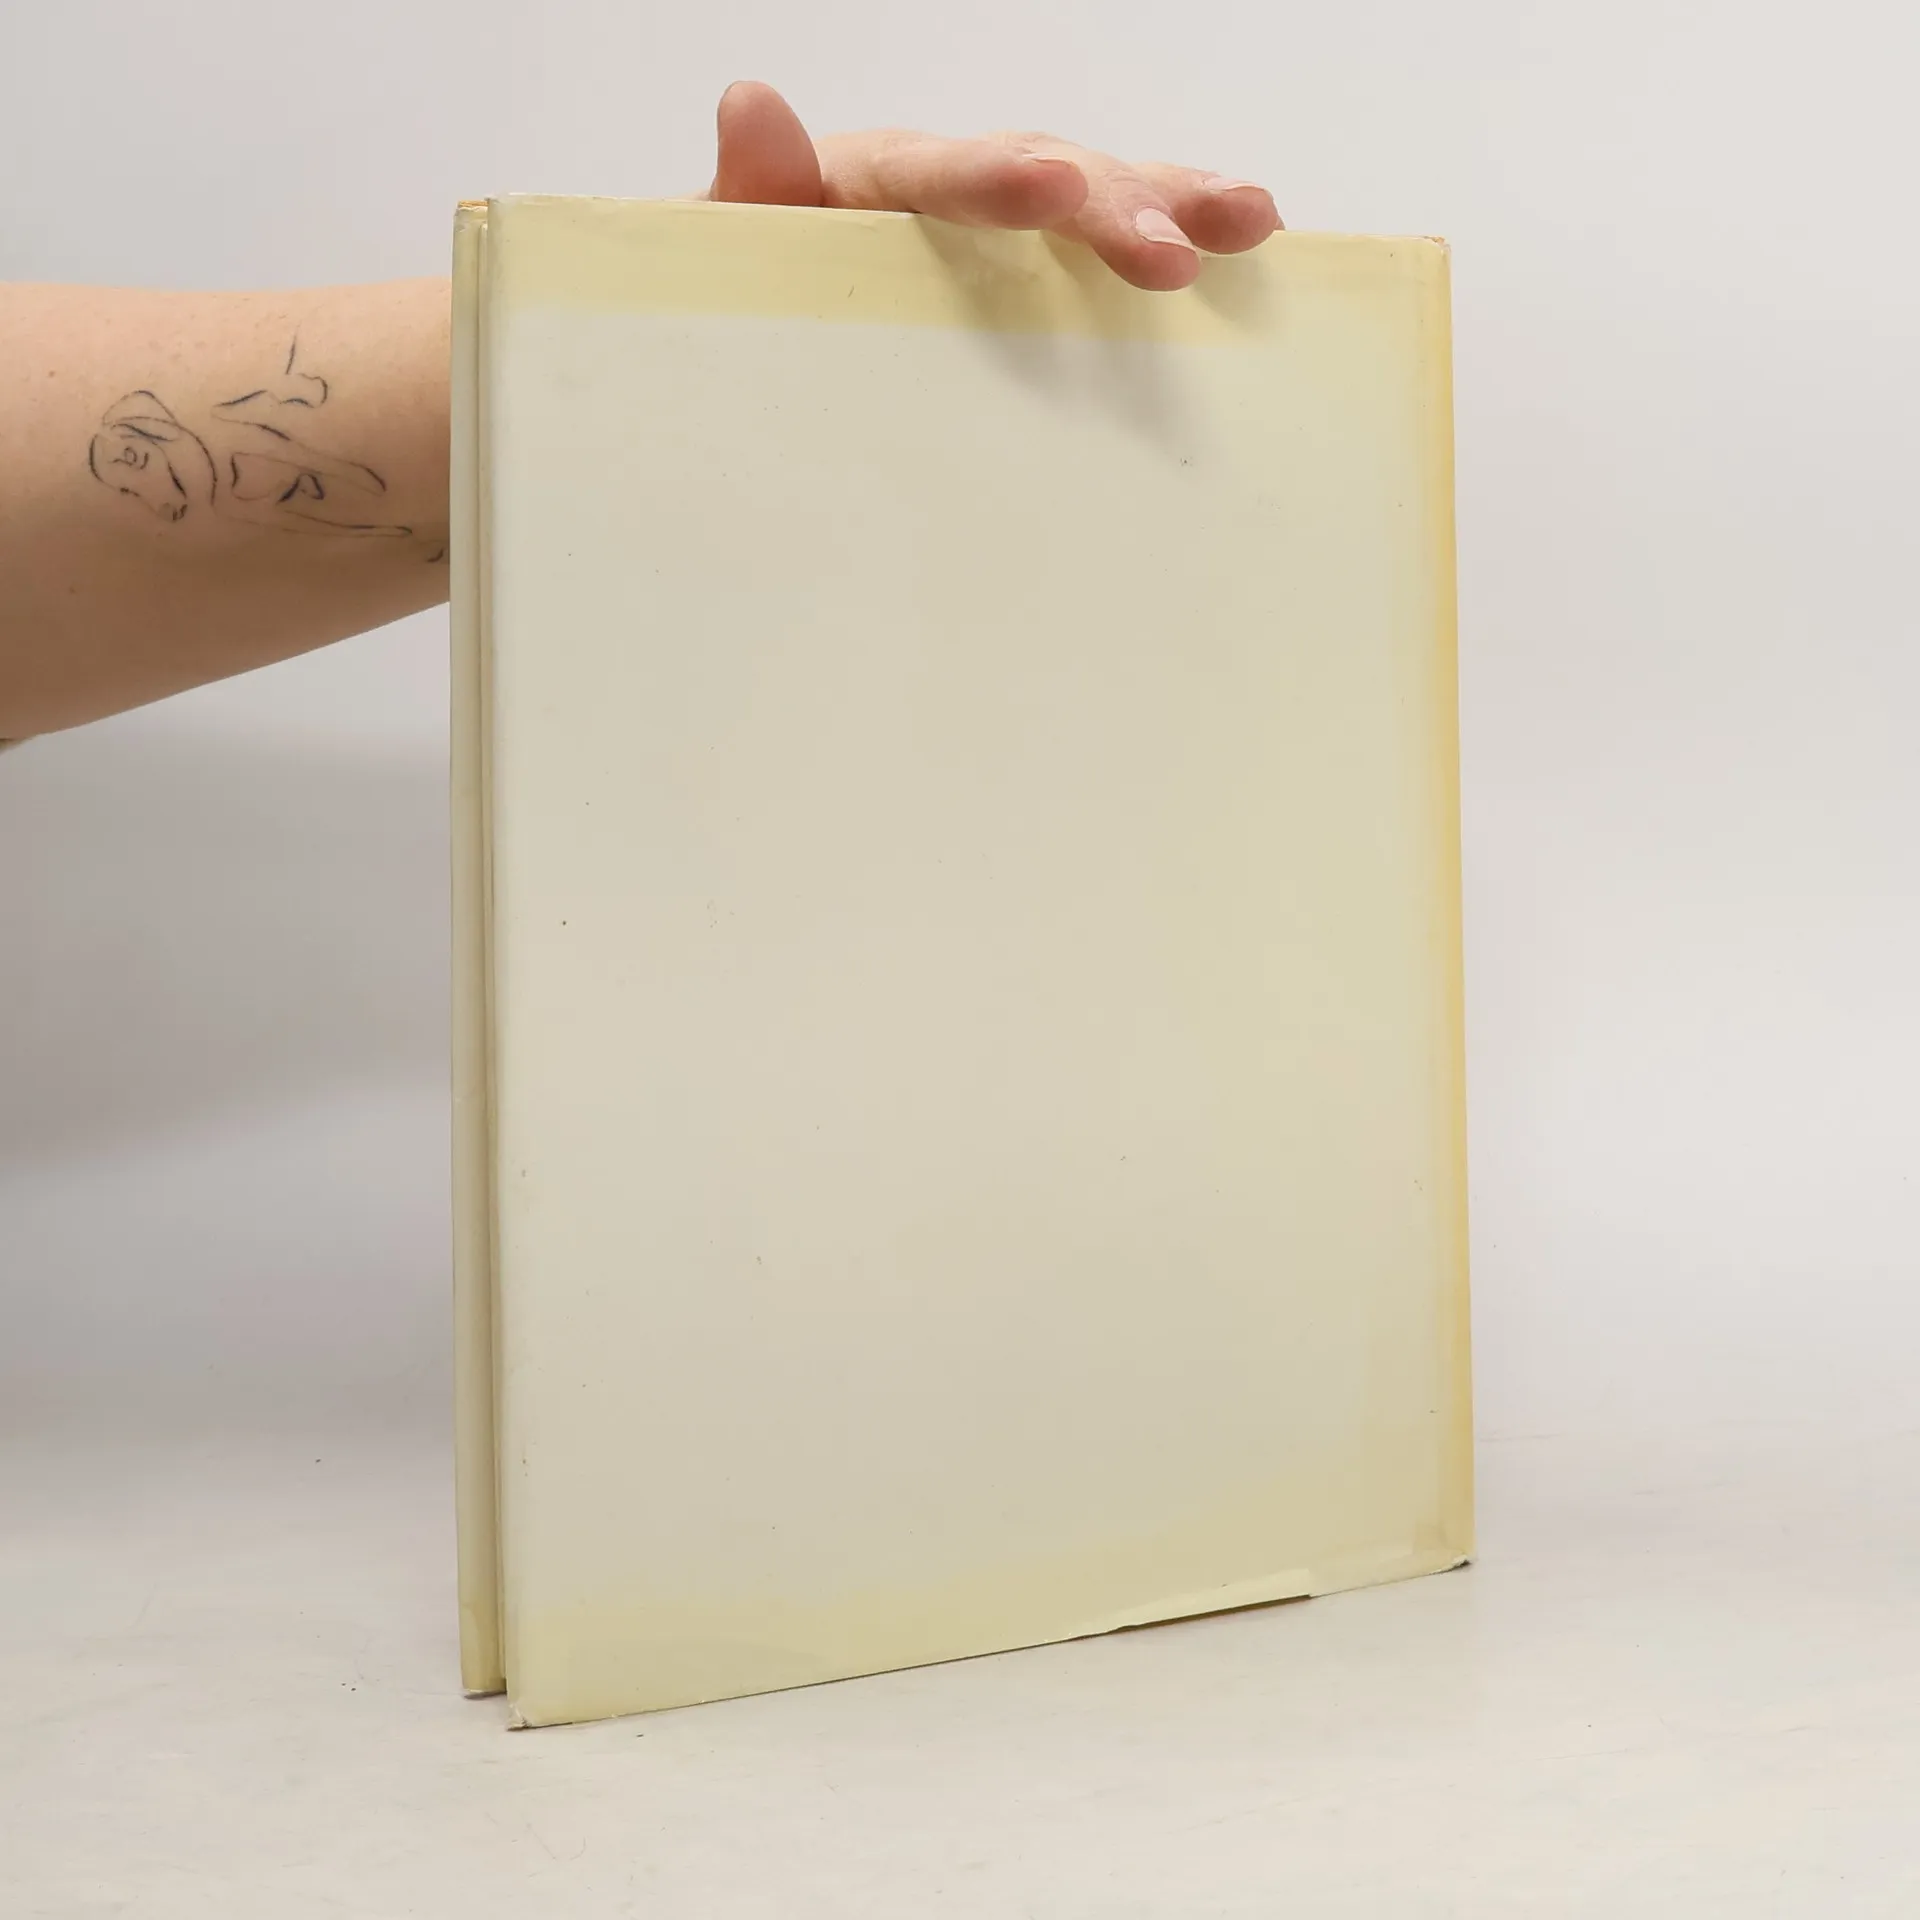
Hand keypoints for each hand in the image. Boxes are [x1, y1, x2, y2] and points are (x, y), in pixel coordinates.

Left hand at [706, 82, 1279, 293]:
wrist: (757, 334)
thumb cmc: (745, 293)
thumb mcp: (724, 253)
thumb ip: (745, 194)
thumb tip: (750, 105)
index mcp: (877, 180)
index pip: (944, 169)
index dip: (1000, 178)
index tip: (1055, 188)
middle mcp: (956, 187)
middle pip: (1049, 172)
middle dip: (1118, 205)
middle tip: (1177, 252)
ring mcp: (1005, 231)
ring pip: (1099, 196)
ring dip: (1176, 202)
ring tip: (1251, 219)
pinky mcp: (1036, 279)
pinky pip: (1108, 254)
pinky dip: (1175, 238)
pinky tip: (1247, 253)